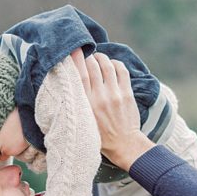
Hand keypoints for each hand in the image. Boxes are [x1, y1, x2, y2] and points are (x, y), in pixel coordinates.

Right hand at [71, 51, 152, 170]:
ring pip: (107, 65)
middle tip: (87, 56)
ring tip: (99, 58)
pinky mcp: (127, 94)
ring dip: (102, 58)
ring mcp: (115, 94)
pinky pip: (122, 71)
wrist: (124, 144)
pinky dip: (116, 63)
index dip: (76, 59)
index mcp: (86, 104)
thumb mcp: (83, 121)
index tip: (73, 50)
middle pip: (92, 66)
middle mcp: (100, 97)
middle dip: (89, 57)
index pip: (79, 75)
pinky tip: (112, 64)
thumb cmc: (100, 135)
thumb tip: (69, 87)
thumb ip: (78, 104)